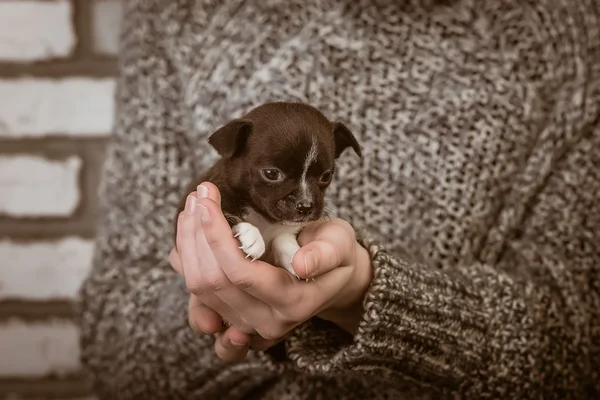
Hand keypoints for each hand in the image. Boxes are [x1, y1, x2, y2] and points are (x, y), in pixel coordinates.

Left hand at [169, 182, 372, 361]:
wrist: (333, 279)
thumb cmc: (336, 254)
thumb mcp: (340, 244)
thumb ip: (325, 254)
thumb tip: (302, 264)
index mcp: (293, 302)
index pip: (240, 273)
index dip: (216, 236)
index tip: (207, 201)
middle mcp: (266, 321)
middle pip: (211, 282)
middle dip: (197, 233)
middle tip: (199, 195)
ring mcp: (246, 324)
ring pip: (198, 289)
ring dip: (188, 243)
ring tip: (194, 206)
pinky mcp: (231, 318)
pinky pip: (196, 295)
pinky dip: (186, 262)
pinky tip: (190, 232)